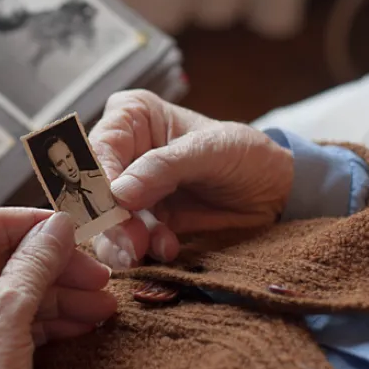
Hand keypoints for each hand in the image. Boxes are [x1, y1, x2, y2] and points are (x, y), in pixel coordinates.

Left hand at [0, 209, 115, 368]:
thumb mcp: (7, 315)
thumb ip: (34, 263)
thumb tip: (57, 226)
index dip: (36, 227)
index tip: (75, 229)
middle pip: (0, 259)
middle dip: (54, 270)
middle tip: (98, 276)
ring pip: (9, 289)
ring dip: (57, 296)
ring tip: (101, 305)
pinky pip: (5, 315)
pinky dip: (43, 319)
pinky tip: (82, 323)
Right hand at [89, 90, 293, 269]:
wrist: (276, 194)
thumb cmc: (246, 155)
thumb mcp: (211, 151)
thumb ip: (163, 167)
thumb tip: (118, 193)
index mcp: (131, 117)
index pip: (98, 148)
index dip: (100, 180)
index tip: (115, 206)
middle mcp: (122, 152)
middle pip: (92, 189)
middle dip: (111, 219)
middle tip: (135, 241)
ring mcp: (128, 191)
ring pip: (103, 221)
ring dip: (124, 241)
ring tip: (156, 247)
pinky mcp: (140, 223)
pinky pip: (123, 242)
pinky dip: (138, 252)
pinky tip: (166, 249)